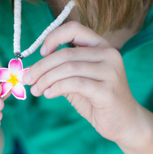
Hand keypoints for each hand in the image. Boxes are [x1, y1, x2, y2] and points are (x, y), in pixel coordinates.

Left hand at [22, 22, 146, 146]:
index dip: (54, 37)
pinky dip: (56, 88)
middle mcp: (109, 55)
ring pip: (67, 68)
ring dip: (45, 79)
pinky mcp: (107, 90)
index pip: (74, 29)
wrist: (126, 124)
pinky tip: (48, 94)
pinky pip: (74, 84)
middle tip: (27, 78)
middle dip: (41, 66)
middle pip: (66, 53)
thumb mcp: (79, 82)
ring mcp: (110, 72)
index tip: (41, 53)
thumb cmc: (101, 102)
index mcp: (103, 47)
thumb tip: (32, 69)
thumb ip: (62, 72)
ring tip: (35, 90)